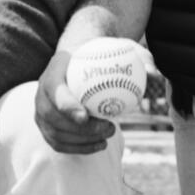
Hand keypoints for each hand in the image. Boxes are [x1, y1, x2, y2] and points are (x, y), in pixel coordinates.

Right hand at [35, 41, 166, 153]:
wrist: (80, 61)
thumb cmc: (103, 53)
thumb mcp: (121, 47)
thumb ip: (138, 56)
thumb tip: (154, 71)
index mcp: (55, 67)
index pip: (54, 89)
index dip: (66, 105)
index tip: (86, 116)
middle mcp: (42, 90)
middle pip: (53, 116)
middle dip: (80, 129)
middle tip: (109, 128)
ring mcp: (40, 110)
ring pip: (56, 132)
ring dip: (82, 140)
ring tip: (107, 135)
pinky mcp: (45, 126)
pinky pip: (58, 143)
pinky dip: (78, 148)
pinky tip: (100, 145)